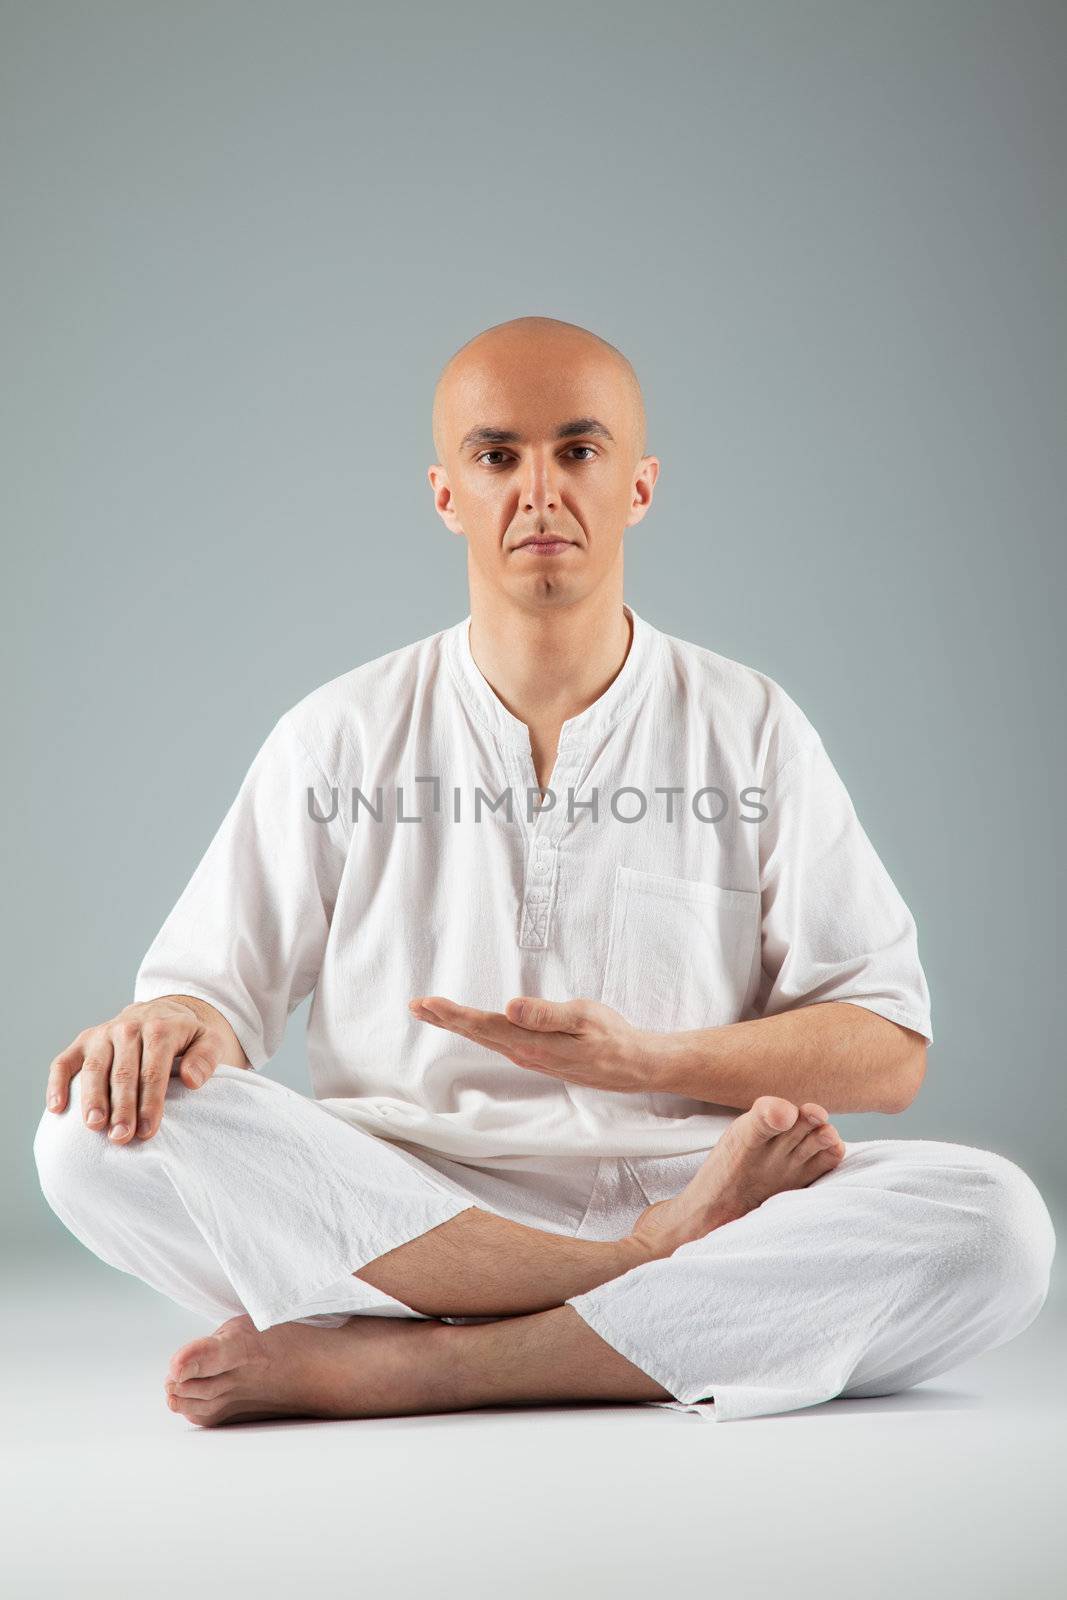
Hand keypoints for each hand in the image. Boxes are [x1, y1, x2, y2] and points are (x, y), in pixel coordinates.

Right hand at [45, 997, 239, 1143]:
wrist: (164, 1012)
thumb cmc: (188, 1038)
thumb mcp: (209, 1041)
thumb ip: (206, 1058)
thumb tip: (191, 1080)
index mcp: (160, 1028)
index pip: (153, 1070)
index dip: (150, 1102)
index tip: (147, 1131)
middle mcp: (128, 1028)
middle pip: (123, 1072)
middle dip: (122, 1107)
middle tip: (121, 1138)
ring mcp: (102, 1034)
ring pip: (94, 1068)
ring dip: (92, 1098)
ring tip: (94, 1127)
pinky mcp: (83, 1041)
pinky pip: (65, 1062)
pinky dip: (57, 1083)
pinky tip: (56, 1109)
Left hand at [408, 994, 657, 1093]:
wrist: (634, 1066)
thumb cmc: (612, 1037)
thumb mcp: (583, 1018)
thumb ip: (545, 1014)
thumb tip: (509, 1008)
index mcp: (531, 1043)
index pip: (483, 1026)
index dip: (452, 1015)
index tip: (426, 1003)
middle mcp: (525, 1054)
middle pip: (478, 1034)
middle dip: (445, 1019)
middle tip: (415, 1006)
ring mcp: (532, 1058)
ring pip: (487, 1039)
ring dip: (459, 1025)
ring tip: (434, 1013)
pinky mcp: (540, 1057)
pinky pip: (500, 1043)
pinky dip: (480, 1032)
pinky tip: (475, 1027)